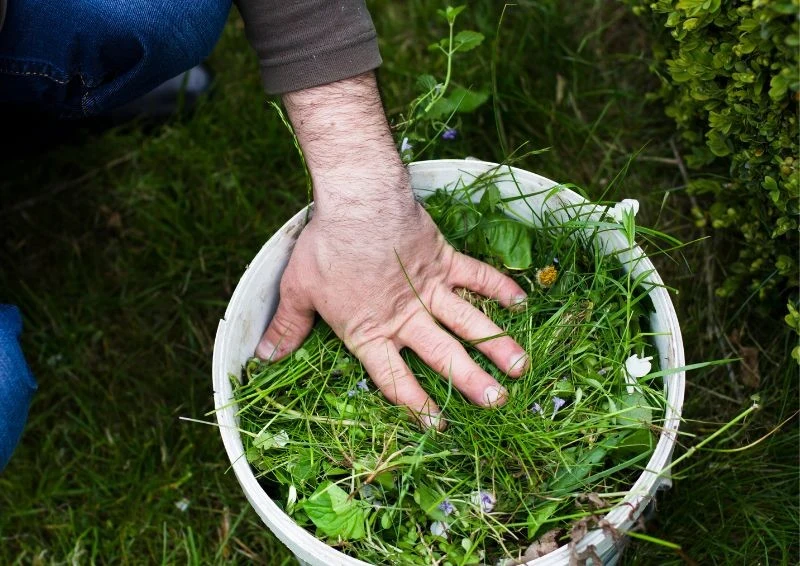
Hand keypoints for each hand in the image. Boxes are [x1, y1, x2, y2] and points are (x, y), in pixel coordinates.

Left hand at [256, 195, 528, 427]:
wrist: (358, 200)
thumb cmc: (325, 246)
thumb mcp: (298, 289)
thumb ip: (288, 326)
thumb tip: (264, 356)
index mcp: (371, 331)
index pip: (395, 377)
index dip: (415, 403)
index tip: (438, 423)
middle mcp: (406, 316)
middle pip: (442, 355)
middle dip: (470, 381)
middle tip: (497, 402)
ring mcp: (430, 288)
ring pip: (468, 322)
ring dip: (495, 345)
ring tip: (520, 367)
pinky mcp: (444, 259)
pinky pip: (476, 276)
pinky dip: (499, 287)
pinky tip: (521, 301)